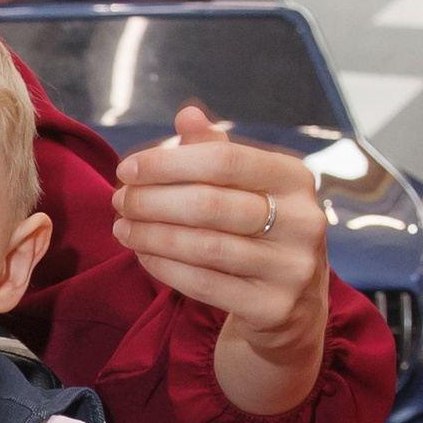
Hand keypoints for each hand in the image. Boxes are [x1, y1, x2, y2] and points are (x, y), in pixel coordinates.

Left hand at [111, 103, 329, 417]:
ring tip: (121, 227)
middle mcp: (303, 221)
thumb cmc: (260, 234)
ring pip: (204, 247)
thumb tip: (187, 114)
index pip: (225, 159)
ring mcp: (291, 268)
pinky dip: (164, 268)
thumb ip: (217, 152)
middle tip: (118, 200)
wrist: (293, 307)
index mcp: (296, 178)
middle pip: (210, 204)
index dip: (168, 162)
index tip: (126, 169)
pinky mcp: (273, 307)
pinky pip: (203, 284)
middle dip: (152, 201)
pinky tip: (142, 255)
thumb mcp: (248, 188)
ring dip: (151, 236)